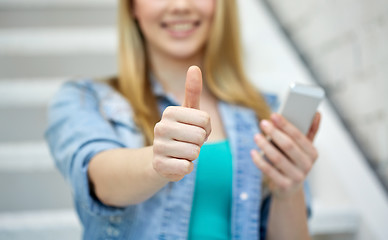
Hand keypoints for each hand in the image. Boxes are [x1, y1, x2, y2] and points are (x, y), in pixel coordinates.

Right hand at [152, 66, 211, 181]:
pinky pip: (187, 167)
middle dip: (199, 143)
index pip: (205, 120)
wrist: (161, 160)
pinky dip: (187, 168)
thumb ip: (193, 91)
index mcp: (170, 112)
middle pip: (200, 136)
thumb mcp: (188, 112)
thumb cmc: (181, 133)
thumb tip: (194, 67)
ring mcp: (158, 147)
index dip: (205, 129)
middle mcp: (160, 127)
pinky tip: (177, 163)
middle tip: (188, 143)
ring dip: (193, 156)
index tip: (194, 130)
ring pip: (194, 152)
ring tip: (182, 152)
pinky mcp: (159, 166)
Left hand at [251, 113, 320, 198]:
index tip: (273, 115)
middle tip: (263, 123)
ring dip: (265, 145)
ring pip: (277, 158)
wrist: (289, 189)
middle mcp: (307, 165)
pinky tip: (253, 152)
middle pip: (288, 145)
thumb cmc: (294, 162)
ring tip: (256, 136)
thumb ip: (310, 131)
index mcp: (313, 153)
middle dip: (274, 133)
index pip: (299, 136)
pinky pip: (269, 171)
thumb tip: (317, 113)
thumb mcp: (303, 149)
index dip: (285, 125)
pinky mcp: (284, 186)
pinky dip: (259, 160)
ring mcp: (297, 177)